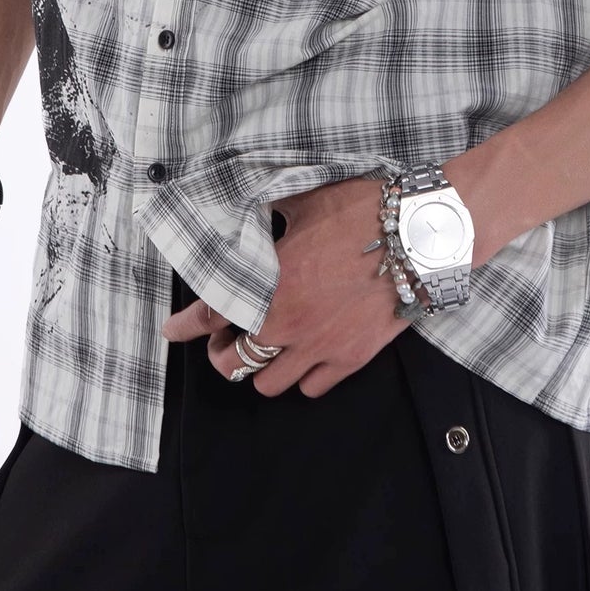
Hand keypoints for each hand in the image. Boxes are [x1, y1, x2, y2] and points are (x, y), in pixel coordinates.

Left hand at [159, 177, 406, 397]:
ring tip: (267, 352)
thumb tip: (252, 208)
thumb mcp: (303, 202)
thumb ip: (270, 215)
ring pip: (269, 384)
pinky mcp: (350, 358)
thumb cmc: (362, 211)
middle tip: (225, 342)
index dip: (185, 326)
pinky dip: (303, 378)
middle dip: (222, 355)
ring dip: (262, 369)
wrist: (417, 235)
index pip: (211, 313)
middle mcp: (286, 322)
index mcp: (268, 283)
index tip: (172, 331)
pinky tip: (305, 359)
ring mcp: (319, 345)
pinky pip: (312, 388)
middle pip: (233, 364)